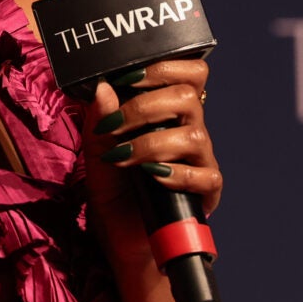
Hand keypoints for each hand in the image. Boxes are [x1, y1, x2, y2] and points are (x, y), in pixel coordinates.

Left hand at [80, 58, 221, 224]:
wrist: (119, 233)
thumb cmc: (113, 188)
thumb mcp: (96, 149)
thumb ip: (100, 118)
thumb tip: (103, 87)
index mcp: (169, 112)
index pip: (189, 74)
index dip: (164, 68)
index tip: (128, 80)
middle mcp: (189, 130)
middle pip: (189, 97)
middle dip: (145, 108)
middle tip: (114, 127)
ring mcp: (200, 161)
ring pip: (194, 136)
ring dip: (152, 144)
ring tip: (124, 157)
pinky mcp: (206, 192)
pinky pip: (205, 176)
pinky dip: (176, 175)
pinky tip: (152, 178)